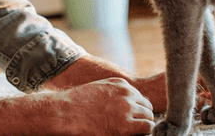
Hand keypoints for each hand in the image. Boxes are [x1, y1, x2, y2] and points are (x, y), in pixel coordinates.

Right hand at [0, 78, 154, 135]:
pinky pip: (147, 127)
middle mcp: (126, 93)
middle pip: (146, 105)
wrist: (66, 113)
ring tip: (131, 132)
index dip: (136, 108)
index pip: (139, 96)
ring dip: (143, 124)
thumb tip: (123, 106)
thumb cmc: (76, 105)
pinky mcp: (125, 124)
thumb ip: (113, 94)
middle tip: (132, 127)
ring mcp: (127, 107)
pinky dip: (144, 132)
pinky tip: (134, 135)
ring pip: (149, 116)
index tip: (130, 117)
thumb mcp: (97, 90)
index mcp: (119, 84)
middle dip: (141, 116)